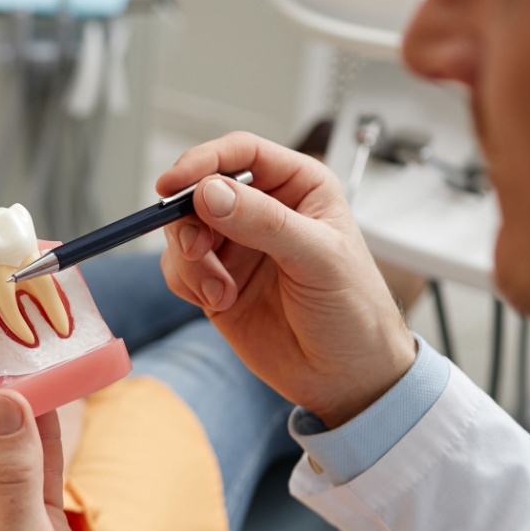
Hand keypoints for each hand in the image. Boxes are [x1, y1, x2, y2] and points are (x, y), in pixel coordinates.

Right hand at [157, 132, 416, 427]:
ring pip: (183, 230)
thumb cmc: (354, 312)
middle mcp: (263, 210)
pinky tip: (221, 302)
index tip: (175, 183)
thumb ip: (264, 222)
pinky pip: (179, 267)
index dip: (204, 161)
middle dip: (189, 219)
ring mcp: (236, 247)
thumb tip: (209, 192)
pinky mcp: (216, 282)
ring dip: (190, 259)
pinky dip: (188, 282)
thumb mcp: (318, 258)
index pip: (241, 153)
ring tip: (218, 289)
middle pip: (200, 189)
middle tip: (197, 249)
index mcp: (298, 187)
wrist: (347, 377)